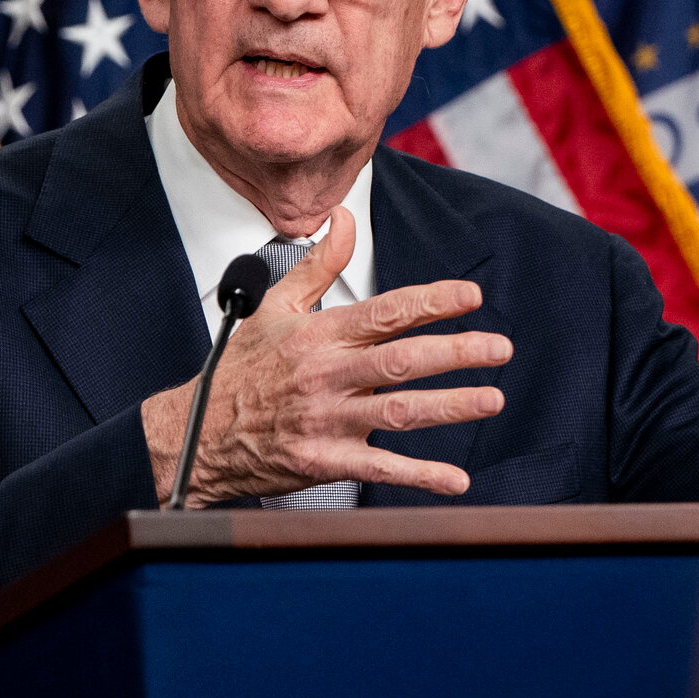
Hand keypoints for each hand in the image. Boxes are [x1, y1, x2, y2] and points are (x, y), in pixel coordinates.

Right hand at [142, 208, 508, 507]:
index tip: (470, 295)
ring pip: (398, 412)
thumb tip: (344, 219)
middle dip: (456, 353)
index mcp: (318, 336)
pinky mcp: (324, 461)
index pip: (384, 312)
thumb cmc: (241, 370)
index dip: (430, 302)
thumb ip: (317, 264)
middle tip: (499, 347)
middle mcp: (325, 376)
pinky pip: (380, 469)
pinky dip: (420, 476)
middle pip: (401, 361)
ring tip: (492, 399)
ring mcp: (326, 421)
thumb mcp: (274, 308)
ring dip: (450, 406)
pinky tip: (455, 478)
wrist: (199, 433)